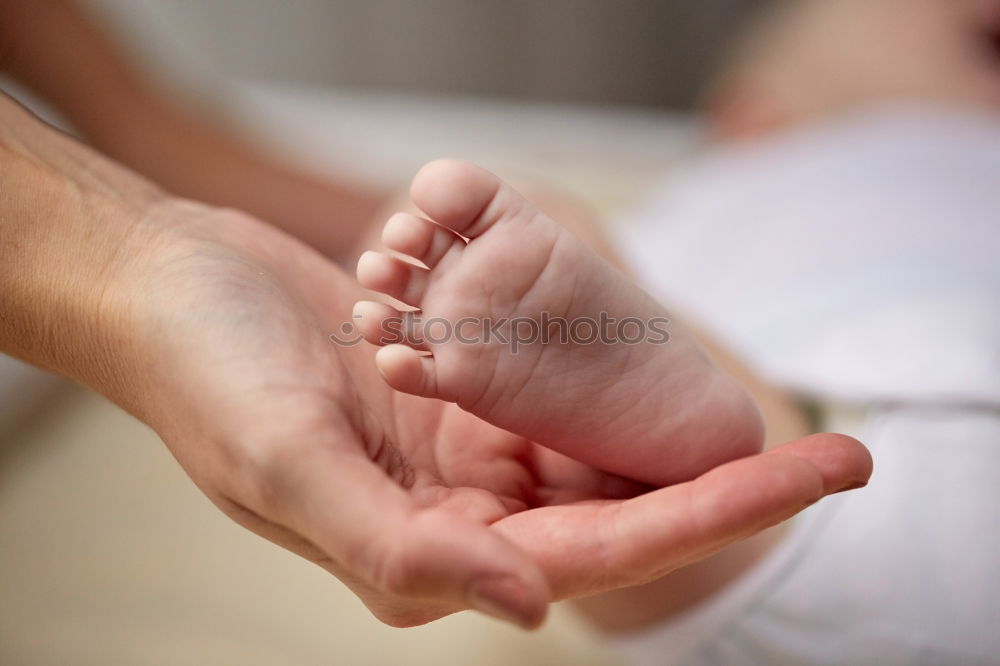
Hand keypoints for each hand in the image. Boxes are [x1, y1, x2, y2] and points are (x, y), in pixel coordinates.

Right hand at [107, 202, 870, 627]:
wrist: (171, 287)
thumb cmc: (207, 377)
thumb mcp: (287, 466)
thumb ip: (401, 549)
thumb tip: (534, 602)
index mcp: (422, 549)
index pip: (593, 552)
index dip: (710, 521)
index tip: (810, 482)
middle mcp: (453, 507)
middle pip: (617, 506)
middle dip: (726, 482)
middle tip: (841, 451)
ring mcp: (455, 445)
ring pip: (591, 450)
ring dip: (674, 435)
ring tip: (777, 417)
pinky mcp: (449, 386)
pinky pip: (545, 391)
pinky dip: (605, 382)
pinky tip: (667, 369)